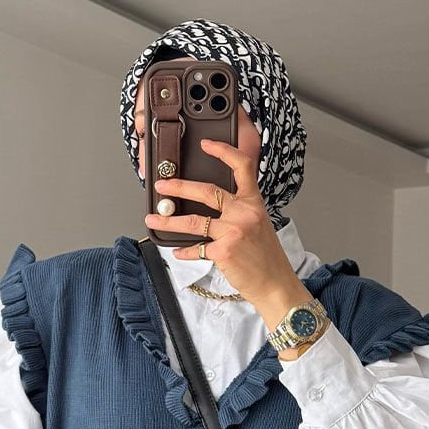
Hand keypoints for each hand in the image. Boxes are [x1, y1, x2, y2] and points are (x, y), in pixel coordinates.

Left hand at [142, 137, 299, 307]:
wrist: (275, 283)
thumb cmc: (265, 257)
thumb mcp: (258, 224)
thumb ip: (238, 211)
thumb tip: (206, 207)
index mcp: (254, 202)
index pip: (241, 167)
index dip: (223, 151)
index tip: (206, 144)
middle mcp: (244, 213)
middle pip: (207, 191)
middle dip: (179, 187)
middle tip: (162, 185)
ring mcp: (234, 231)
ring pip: (194, 221)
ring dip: (169, 220)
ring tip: (153, 218)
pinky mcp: (224, 251)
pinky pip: (196, 248)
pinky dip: (184, 251)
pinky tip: (177, 251)